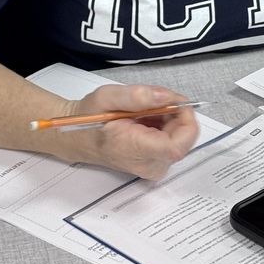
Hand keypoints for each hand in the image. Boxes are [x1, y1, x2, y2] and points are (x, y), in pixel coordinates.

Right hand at [54, 83, 199, 178]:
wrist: (78, 138)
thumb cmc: (89, 119)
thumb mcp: (107, 97)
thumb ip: (137, 96)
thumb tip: (166, 96)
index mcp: (135, 149)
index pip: (177, 145)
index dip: (185, 120)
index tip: (175, 101)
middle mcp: (149, 164)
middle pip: (183, 139)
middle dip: (175, 114)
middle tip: (153, 101)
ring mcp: (154, 167)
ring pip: (180, 138)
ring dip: (170, 118)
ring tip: (144, 110)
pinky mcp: (157, 164)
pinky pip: (173, 140)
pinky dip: (166, 125)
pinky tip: (146, 119)